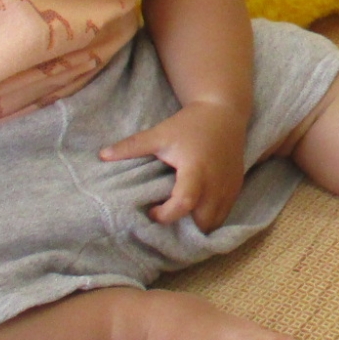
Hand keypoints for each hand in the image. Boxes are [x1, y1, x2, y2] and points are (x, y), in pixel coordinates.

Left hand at [101, 98, 248, 231]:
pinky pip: (224, 212)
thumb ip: (132, 146)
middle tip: (167, 217)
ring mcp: (229, 186)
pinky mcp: (236, 186)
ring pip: (216, 222)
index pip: (183, 204)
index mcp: (196, 170)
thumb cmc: (190, 123)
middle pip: (202, 222)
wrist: (224, 111)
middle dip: (183, 228)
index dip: (165, 214)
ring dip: (198, 225)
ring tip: (181, 216)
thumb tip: (102, 155)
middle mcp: (216, 183)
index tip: (152, 210)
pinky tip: (196, 209)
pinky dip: (210, 217)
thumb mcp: (160, 134)